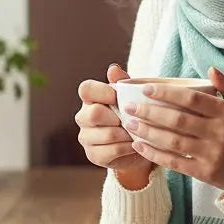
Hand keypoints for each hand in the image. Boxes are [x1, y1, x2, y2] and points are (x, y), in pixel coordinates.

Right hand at [75, 64, 153, 186]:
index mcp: (91, 98)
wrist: (139, 145)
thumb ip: (123, 82)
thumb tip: (113, 68)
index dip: (103, 92)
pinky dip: (128, 147)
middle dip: (117, 117)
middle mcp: (83, 117)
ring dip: (127, 133)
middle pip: (94, 113)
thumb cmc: (134, 115)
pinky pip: (112, 150)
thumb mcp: (132, 97)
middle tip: (131, 119)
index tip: (118, 98)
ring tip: (138, 133)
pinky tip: (136, 145)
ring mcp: (86, 137)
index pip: (86, 89)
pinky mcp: (93, 155)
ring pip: (106, 134)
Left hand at [124, 67, 223, 193]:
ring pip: (173, 141)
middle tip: (129, 106)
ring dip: (148, 132)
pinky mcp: (204, 173)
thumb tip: (210, 69)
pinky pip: (175, 163)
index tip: (146, 89)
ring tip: (130, 124)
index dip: (167, 93)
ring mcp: (211, 154)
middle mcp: (219, 133)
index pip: (192, 99)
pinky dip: (155, 154)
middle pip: (178, 120)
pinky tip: (139, 146)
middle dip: (150, 112)